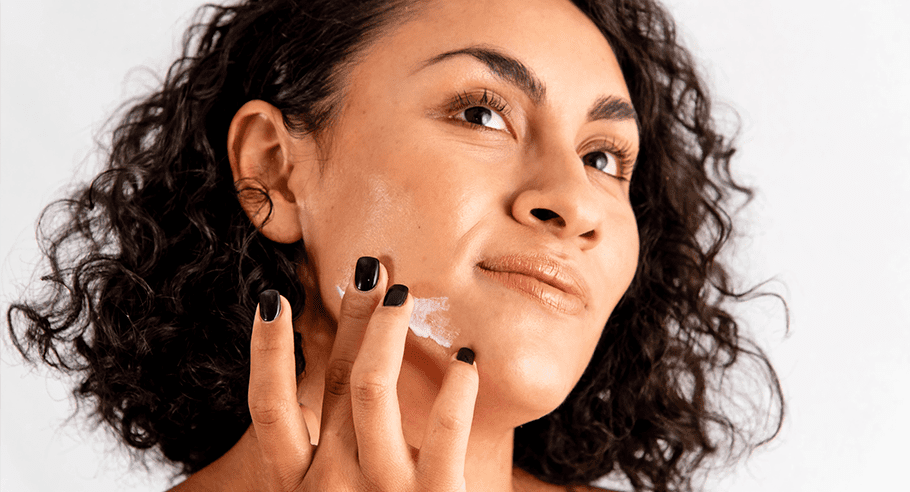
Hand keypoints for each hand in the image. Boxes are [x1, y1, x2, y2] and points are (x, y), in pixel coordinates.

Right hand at [248, 258, 478, 490]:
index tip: (272, 299)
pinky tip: (466, 359)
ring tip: (402, 292)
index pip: (269, 408)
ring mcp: (383, 489)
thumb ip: (322, 459)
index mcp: (295, 484)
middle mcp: (330, 483)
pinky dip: (457, 387)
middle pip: (335, 379)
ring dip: (385, 330)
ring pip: (372, 387)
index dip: (267, 351)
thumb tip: (313, 407)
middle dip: (350, 316)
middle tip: (368, 267)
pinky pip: (446, 428)